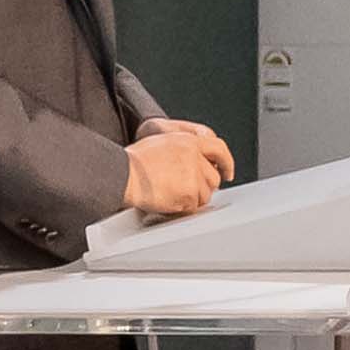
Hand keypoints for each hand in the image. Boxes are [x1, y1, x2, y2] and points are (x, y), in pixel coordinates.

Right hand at [120, 120, 236, 219]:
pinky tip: (168, 201)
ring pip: (206, 194)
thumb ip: (184, 151)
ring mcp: (193, 174)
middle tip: (186, 191)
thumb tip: (197, 163)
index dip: (226, 162)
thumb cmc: (132, 163)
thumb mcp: (162, 144)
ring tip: (170, 194)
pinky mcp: (189, 192)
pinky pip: (194, 206)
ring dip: (192, 199)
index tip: (227, 172)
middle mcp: (194, 156)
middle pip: (214, 177)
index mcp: (188, 141)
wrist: (122, 174)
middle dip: (203, 187)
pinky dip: (183, 208)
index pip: (219, 148)